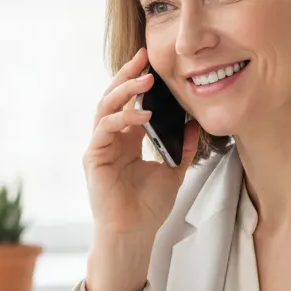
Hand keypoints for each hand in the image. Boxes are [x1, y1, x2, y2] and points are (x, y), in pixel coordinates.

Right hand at [83, 46, 200, 239]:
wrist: (134, 233)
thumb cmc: (148, 208)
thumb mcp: (173, 171)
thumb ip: (182, 148)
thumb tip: (195, 125)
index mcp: (127, 139)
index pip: (129, 102)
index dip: (138, 81)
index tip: (152, 63)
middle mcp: (111, 139)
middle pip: (114, 96)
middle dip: (127, 75)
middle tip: (143, 57)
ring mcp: (100, 146)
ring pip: (106, 107)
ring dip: (125, 91)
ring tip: (145, 80)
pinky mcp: (94, 156)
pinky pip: (106, 129)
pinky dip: (124, 119)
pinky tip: (144, 116)